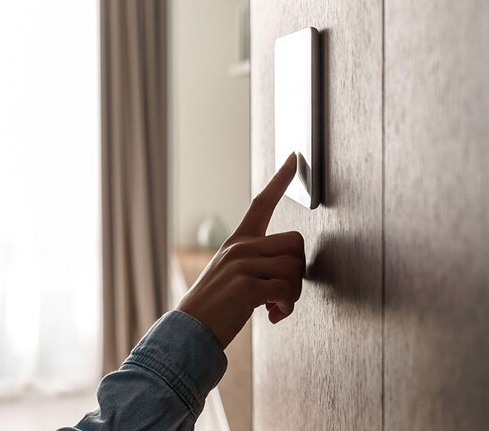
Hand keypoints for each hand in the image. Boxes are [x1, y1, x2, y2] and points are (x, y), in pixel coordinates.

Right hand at [176, 153, 305, 349]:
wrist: (189, 330)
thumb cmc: (216, 306)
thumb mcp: (233, 274)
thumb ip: (258, 262)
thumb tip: (291, 267)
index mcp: (238, 241)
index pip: (262, 202)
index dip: (281, 180)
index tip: (295, 157)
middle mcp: (241, 246)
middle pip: (295, 242)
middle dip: (299, 271)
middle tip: (283, 293)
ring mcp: (242, 264)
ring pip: (294, 268)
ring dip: (293, 294)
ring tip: (274, 308)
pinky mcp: (246, 286)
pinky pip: (287, 291)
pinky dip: (285, 308)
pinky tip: (271, 316)